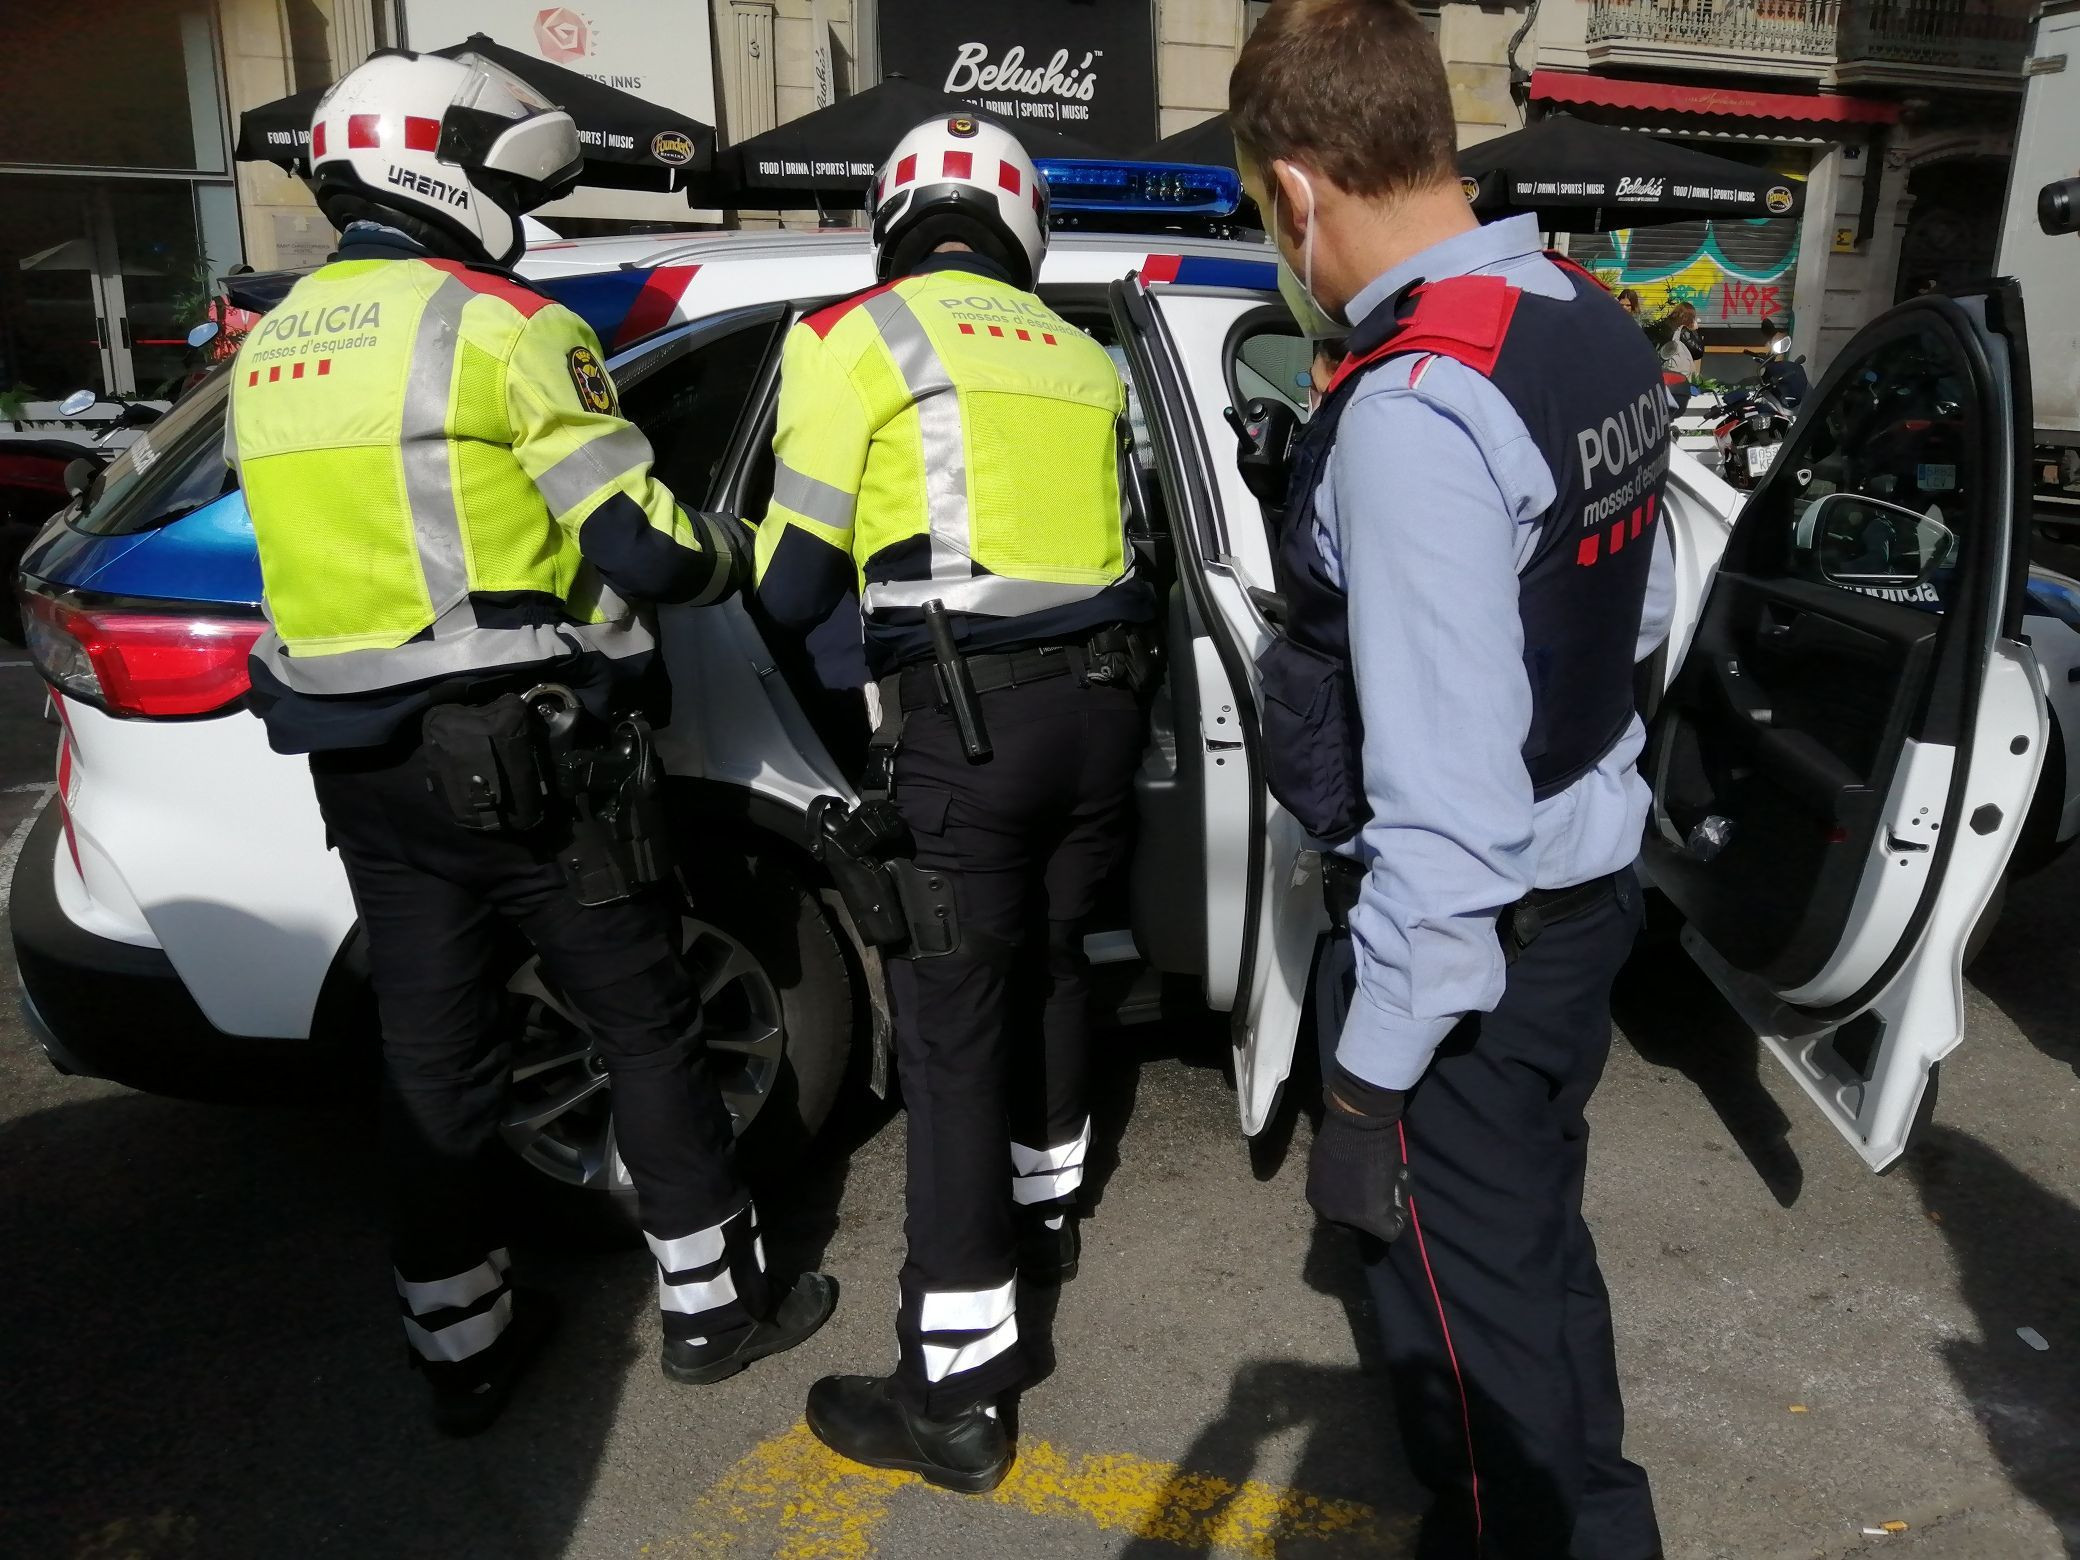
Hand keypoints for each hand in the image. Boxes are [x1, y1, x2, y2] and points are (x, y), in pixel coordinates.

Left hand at [1306, 1065, 1411, 1244]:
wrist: (1357, 1125)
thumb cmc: (1344, 1131)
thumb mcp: (1330, 1158)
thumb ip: (1338, 1176)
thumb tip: (1352, 1182)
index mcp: (1316, 1196)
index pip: (1341, 1210)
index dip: (1359, 1198)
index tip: (1370, 1182)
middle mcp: (1329, 1212)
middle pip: (1358, 1221)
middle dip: (1374, 1204)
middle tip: (1384, 1182)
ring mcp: (1350, 1218)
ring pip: (1378, 1224)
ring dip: (1389, 1201)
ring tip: (1391, 1175)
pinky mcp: (1373, 1218)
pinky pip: (1392, 1227)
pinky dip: (1400, 1209)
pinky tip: (1398, 1183)